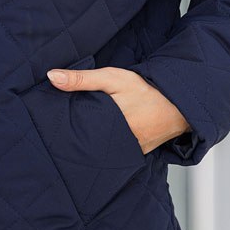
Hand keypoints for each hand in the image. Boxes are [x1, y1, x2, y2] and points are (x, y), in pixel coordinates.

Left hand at [45, 64, 190, 155]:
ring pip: (103, 150)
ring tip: (77, 140)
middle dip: (76, 139)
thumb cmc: (146, 89)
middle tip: (61, 134)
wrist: (179, 103)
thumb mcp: (111, 78)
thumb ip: (82, 79)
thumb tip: (51, 77)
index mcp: (106, 126)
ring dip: (92, 144)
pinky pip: (118, 153)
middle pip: (87, 144)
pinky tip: (102, 141)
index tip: (50, 126)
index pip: (76, 133)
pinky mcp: (137, 153)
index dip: (63, 130)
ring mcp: (128, 151)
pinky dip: (110, 147)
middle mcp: (116, 143)